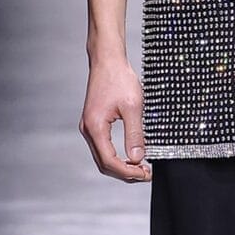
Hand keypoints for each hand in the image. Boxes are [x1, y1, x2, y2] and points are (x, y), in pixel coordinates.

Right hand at [80, 57, 152, 181]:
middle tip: (145, 174)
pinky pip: (103, 147)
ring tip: (140, 167)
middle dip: (125, 173)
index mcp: (95, 127)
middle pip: (103, 164)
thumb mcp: (133, 107)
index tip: (145, 174)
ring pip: (102, 157)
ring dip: (120, 166)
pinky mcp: (94, 123)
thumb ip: (135, 134)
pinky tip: (129, 155)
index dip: (128, 172)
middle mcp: (88, 129)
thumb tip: (137, 158)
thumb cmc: (118, 78)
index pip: (109, 161)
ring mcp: (89, 127)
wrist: (107, 60)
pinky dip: (116, 156)